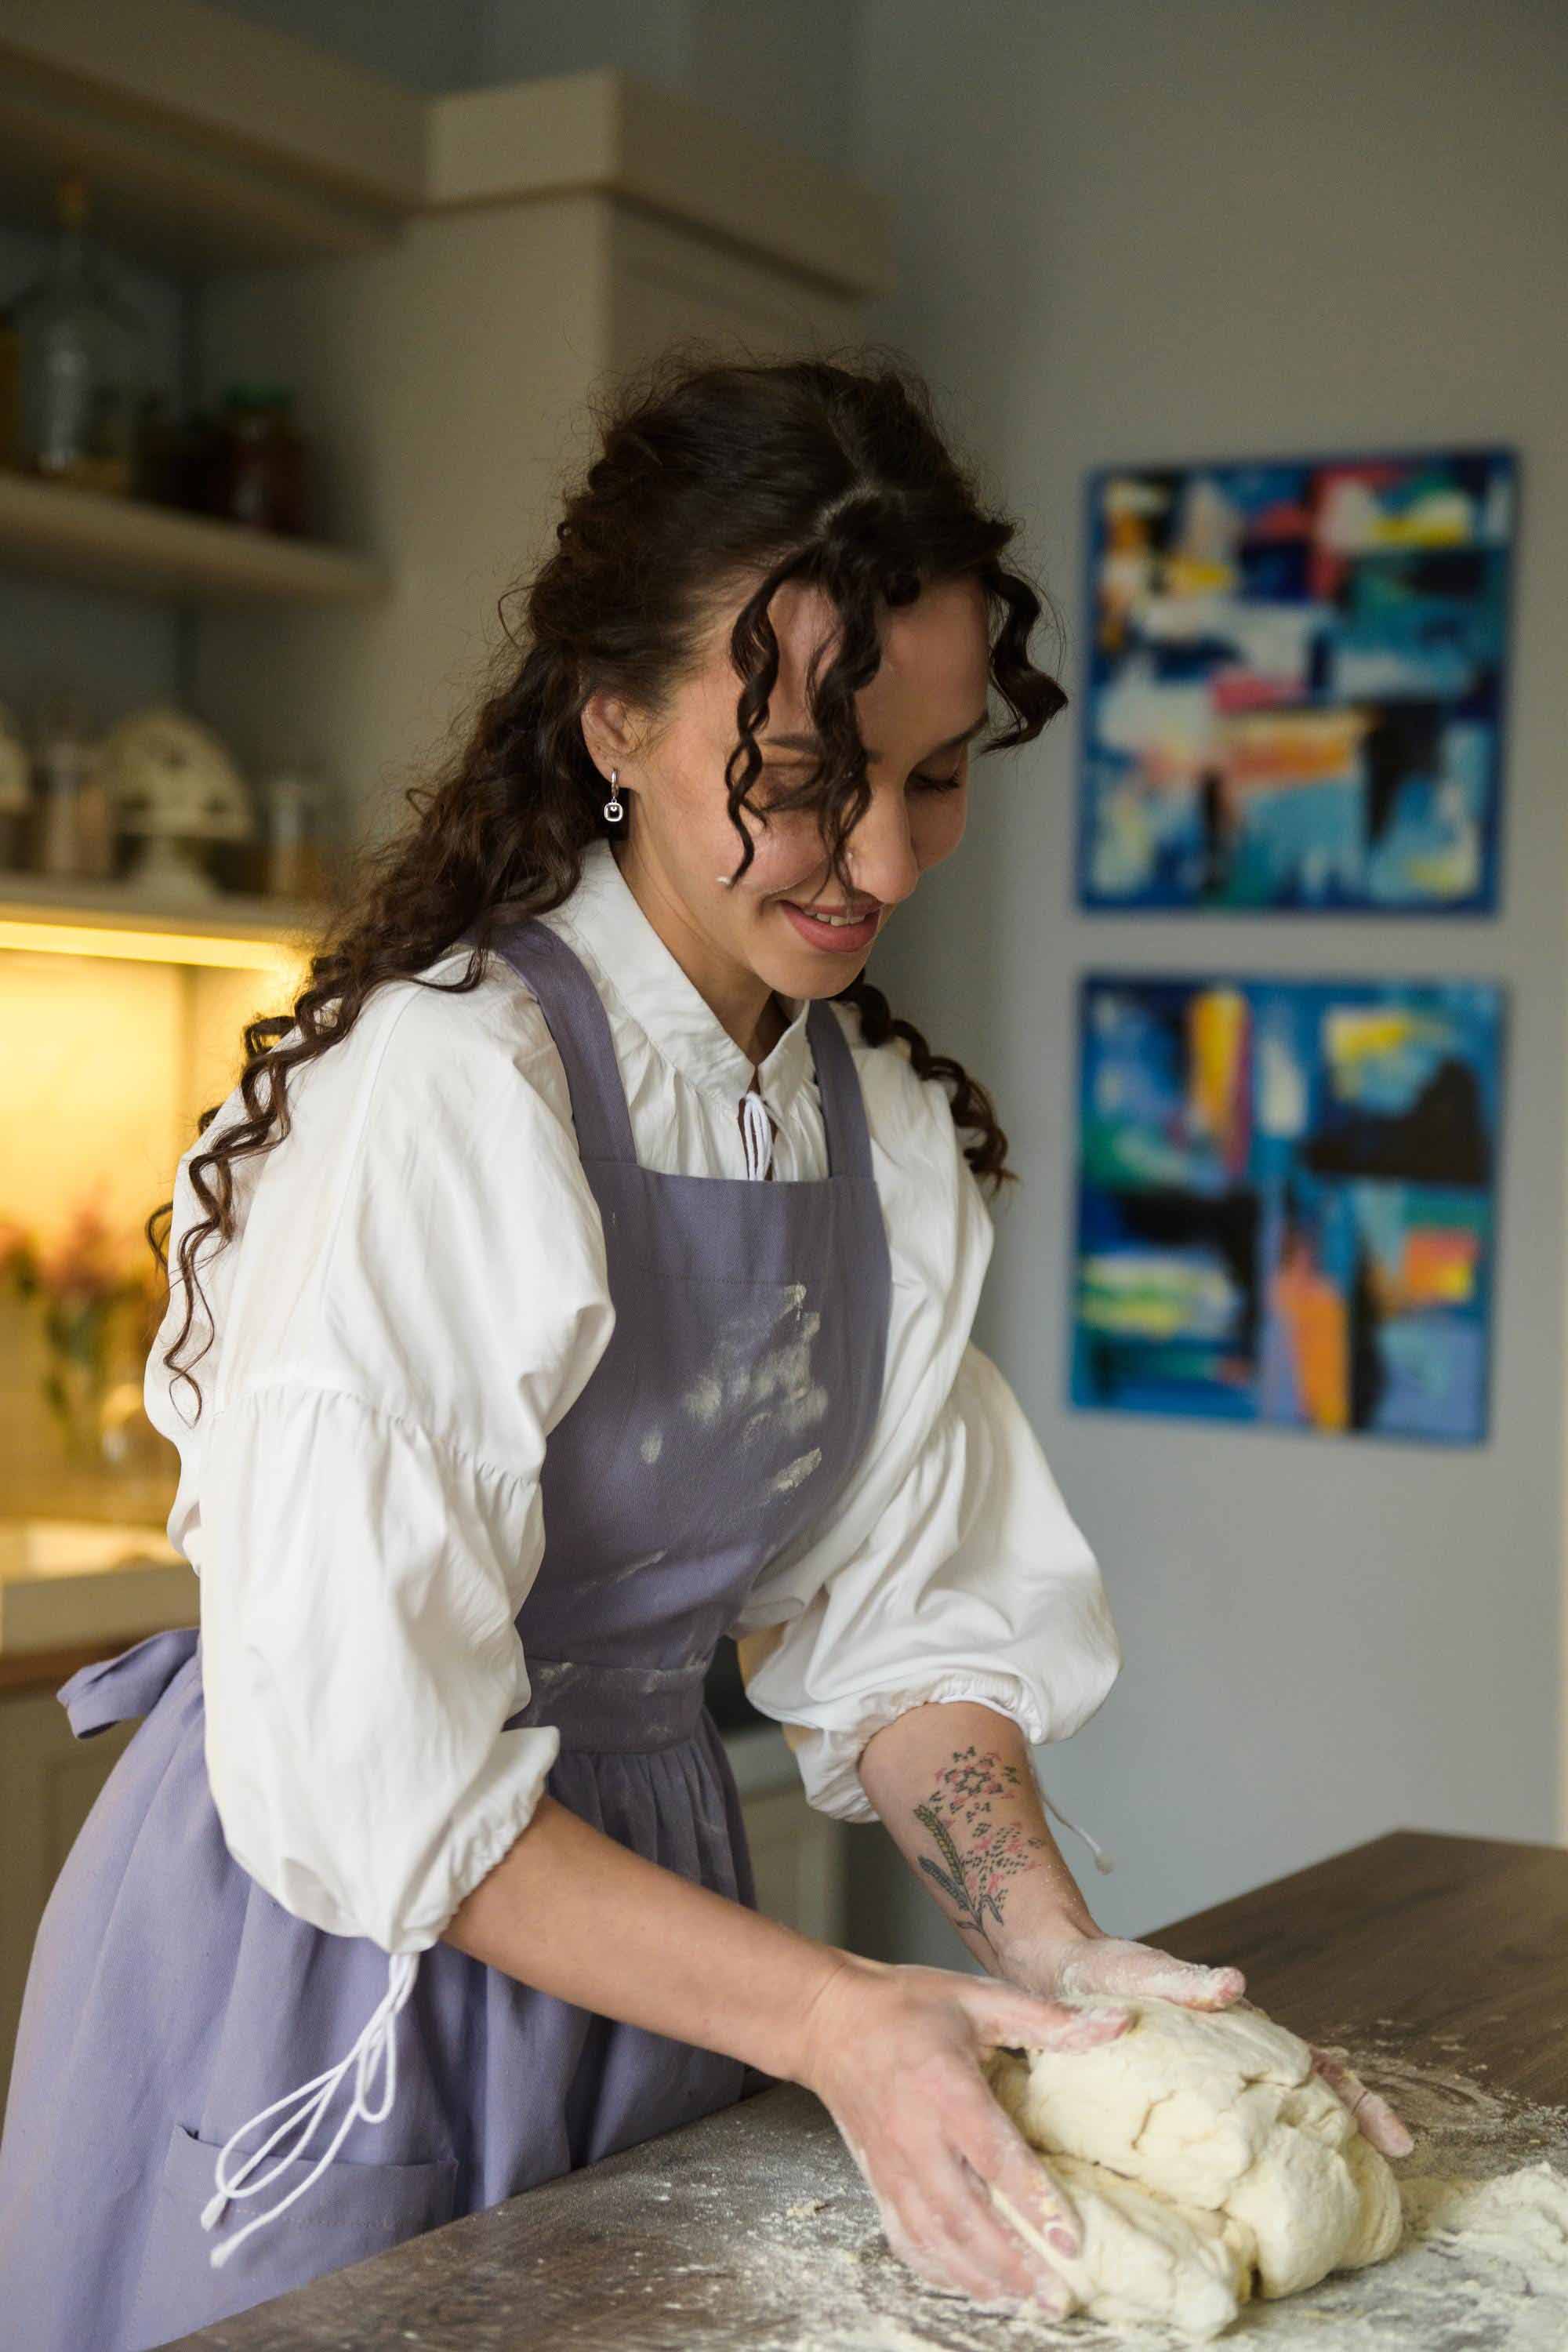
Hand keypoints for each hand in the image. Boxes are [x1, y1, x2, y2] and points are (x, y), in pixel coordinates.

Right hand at [793, 1952, 1132, 2315]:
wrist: (827, 2020)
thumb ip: (1045, 2017)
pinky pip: (905, 2237)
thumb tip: (1117, 2024)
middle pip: (964, 2216)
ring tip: (1022, 2302)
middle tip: (1055, 2296)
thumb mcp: (976, 1996)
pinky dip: (936, 2270)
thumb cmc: (903, 2006)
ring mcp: (892, 2164)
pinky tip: (967, 2286)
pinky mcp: (877, 2179)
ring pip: (935, 2237)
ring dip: (978, 2277)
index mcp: (945, 2088)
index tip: (1071, 2242)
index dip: (1033, 2202)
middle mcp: (917, 2136)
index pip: (993, 2156)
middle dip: (1011, 2263)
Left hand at [1007, 1926, 1414, 2160]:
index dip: (1358, 2101)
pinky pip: (1228, 2132)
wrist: (1056, 1974)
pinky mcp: (1178, 2099)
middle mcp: (1235, 2056)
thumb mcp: (1141, 1973)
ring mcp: (1211, 2080)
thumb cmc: (1106, 1971)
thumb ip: (1185, 1980)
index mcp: (1238, 2031)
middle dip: (1354, 2130)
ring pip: (1276, 2116)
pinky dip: (1255, 2157)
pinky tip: (1259, 2190)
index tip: (1397, 2140)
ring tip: (1342, 2196)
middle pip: (1312, 2095)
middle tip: (1392, 2170)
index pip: (1316, 2066)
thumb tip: (1234, 1985)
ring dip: (1313, 2148)